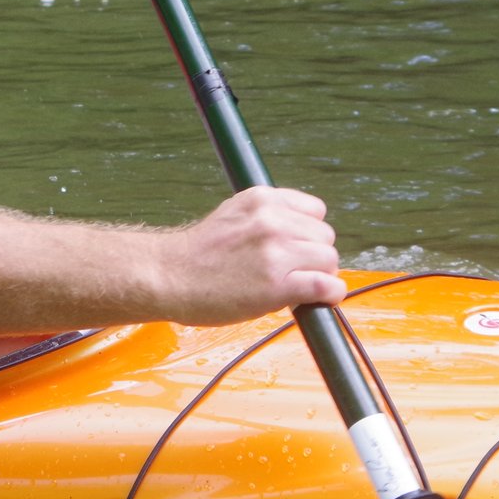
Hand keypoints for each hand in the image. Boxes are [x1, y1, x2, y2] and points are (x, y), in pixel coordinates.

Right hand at [155, 186, 344, 324]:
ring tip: (294, 285)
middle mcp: (272, 221)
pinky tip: (320, 299)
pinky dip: (330, 295)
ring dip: (319, 276)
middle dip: (313, 256)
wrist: (168, 277)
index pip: (315, 211)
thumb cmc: (197, 254)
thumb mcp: (233, 214)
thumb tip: (302, 233)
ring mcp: (276, 252)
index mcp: (262, 199)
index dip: (308, 233)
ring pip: (329, 260)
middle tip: (291, 272)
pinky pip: (326, 286)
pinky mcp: (278, 285)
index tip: (295, 249)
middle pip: (325, 237)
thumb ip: (267, 217)